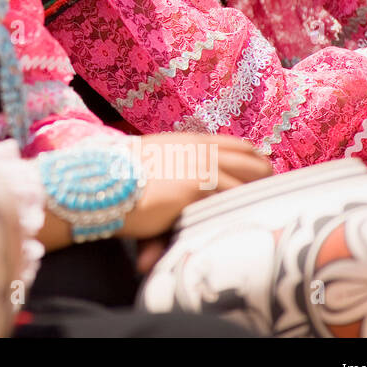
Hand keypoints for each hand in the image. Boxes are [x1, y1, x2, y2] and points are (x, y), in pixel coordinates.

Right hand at [38, 132, 272, 250]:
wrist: (99, 182)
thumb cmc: (117, 178)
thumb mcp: (151, 161)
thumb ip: (175, 165)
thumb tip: (186, 183)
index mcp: (190, 142)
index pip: (241, 147)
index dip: (257, 163)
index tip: (262, 180)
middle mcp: (201, 151)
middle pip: (255, 162)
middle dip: (265, 183)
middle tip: (267, 203)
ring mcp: (201, 168)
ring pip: (248, 183)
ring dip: (255, 201)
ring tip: (259, 218)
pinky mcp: (196, 187)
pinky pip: (232, 199)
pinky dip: (238, 213)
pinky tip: (241, 225)